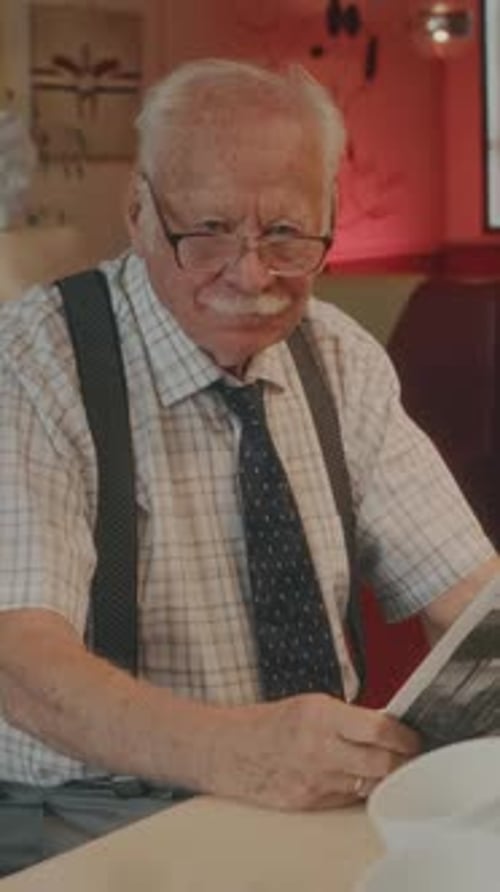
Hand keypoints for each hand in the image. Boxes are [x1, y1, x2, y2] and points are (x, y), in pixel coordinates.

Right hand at [200, 693, 420, 810]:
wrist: (230, 750)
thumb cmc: (271, 723)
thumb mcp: (311, 706)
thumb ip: (349, 717)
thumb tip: (388, 726)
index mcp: (320, 716)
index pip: (378, 730)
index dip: (404, 736)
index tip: (413, 737)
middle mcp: (319, 749)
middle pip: (381, 764)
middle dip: (402, 760)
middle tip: (410, 754)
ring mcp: (314, 780)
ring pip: (369, 785)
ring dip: (382, 776)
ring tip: (387, 765)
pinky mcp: (309, 803)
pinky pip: (348, 799)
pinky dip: (358, 789)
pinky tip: (356, 778)